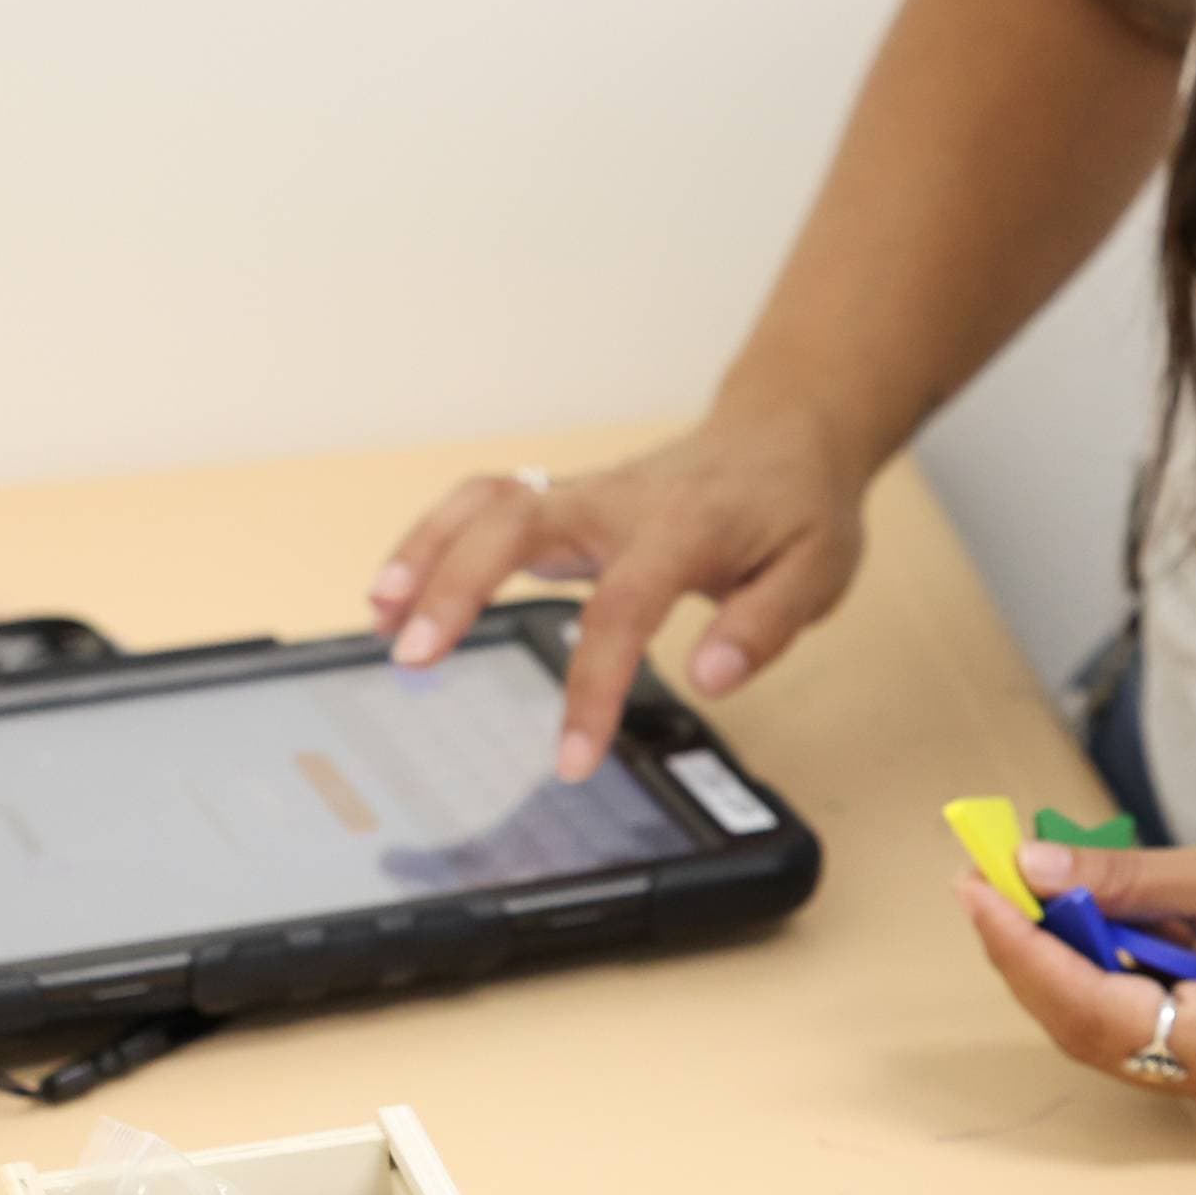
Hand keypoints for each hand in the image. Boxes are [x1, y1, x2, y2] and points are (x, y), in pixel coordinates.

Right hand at [368, 404, 870, 778]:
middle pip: (518, 528)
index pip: (623, 608)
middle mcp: (618, 501)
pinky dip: (431, 539)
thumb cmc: (795, 507)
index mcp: (685, 527)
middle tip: (413, 658)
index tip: (572, 758)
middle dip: (458, 588)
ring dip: (425, 554)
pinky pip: (483, 505)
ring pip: (485, 505)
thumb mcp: (816, 572)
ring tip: (379, 620)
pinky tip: (395, 591)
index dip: (593, 686)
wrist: (783, 436)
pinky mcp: (561, 500)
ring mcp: (583, 494)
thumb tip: (710, 677)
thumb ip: (762, 626)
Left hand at [953, 802, 1195, 1121]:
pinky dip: (1113, 971)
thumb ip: (1123, 880)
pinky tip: (1081, 917)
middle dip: (1032, 957)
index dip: (1023, 950)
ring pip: (1117, 1029)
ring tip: (1018, 892)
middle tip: (982, 882)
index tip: (974, 888)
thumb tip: (1027, 870)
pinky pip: (1153, 1020)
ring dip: (1067, 963)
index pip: (1093, 1009)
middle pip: (1094, 1030)